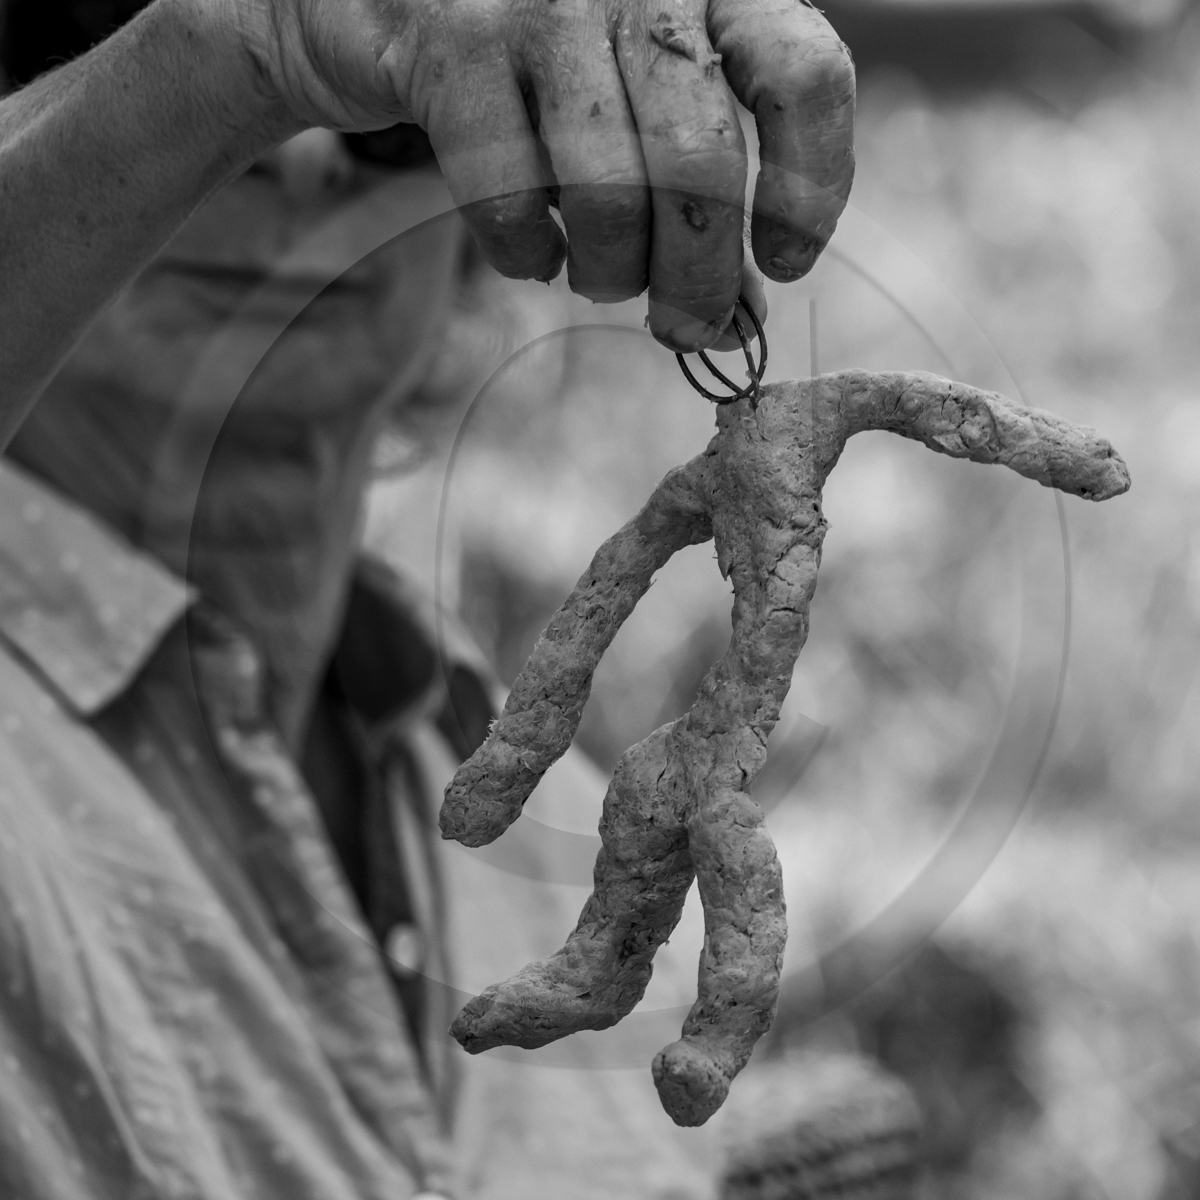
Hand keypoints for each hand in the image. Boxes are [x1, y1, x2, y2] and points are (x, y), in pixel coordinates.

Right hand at [226, 0, 854, 349]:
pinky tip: (530, 254)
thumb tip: (742, 319)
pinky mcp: (451, 47)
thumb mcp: (640, 91)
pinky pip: (508, 204)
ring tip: (600, 277)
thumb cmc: (540, 57)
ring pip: (606, 196)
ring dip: (610, 273)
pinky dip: (525, 257)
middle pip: (700, 165)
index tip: (784, 261)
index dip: (808, 187)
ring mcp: (539, 4)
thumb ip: (700, 184)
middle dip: (699, 278)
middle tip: (687, 325)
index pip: (803, 75)